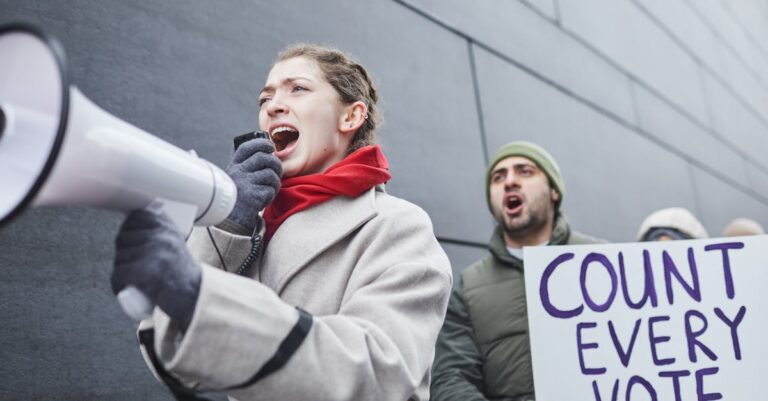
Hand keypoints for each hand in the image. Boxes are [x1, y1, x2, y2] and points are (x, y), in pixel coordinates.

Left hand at [112, 206, 200, 327]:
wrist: (195, 296)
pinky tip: (126, 289)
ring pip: (120, 258)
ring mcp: (155, 253)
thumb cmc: (181, 274)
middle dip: (123, 253)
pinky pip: (119, 275)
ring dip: (121, 271)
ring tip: (132, 280)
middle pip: (123, 238)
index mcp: (168, 228)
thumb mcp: (174, 244)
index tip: (131, 242)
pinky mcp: (147, 272)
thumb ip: (156, 233)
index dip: (128, 230)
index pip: (136, 217)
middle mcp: (162, 237)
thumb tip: (129, 225)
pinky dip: (118, 285)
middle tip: (133, 265)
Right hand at [225, 138, 281, 229]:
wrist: (230, 220)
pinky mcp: (252, 196)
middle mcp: (238, 173)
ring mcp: (245, 184)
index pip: (247, 148)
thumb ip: (248, 166)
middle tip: (278, 171)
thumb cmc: (238, 198)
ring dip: (275, 183)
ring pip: (271, 175)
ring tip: (270, 189)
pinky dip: (271, 196)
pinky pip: (270, 190)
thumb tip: (270, 154)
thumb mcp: (237, 179)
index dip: (261, 143)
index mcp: (234, 167)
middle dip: (276, 164)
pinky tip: (263, 200)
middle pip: (264, 158)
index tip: (271, 146)